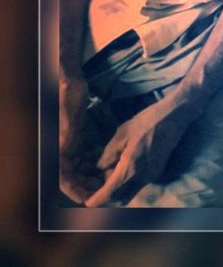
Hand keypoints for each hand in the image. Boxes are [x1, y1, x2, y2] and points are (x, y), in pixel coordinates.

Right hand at [59, 76, 103, 203]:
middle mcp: (60, 149)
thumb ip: (67, 132)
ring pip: (79, 169)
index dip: (76, 191)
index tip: (90, 200)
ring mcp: (68, 144)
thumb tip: (65, 149)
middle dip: (87, 187)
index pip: (64, 179)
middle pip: (73, 177)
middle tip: (106, 193)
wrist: (69, 79)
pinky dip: (94, 164)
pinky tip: (108, 167)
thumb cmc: (66, 93)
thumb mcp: (68, 113)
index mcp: (56, 148)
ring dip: (92, 177)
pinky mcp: (76, 138)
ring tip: (110, 182)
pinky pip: (84, 157)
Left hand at [84, 95, 192, 206]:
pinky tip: (124, 165)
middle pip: (120, 198)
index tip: (87, 202)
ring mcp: (152, 176)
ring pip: (130, 192)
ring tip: (110, 171)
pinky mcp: (158, 171)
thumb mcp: (122, 133)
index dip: (96, 200)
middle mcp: (142, 178)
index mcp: (130, 168)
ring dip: (118, 189)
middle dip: (107, 196)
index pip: (109, 193)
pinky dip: (129, 181)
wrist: (174, 116)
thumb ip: (109, 154)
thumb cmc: (147, 121)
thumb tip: (100, 168)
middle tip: (97, 183)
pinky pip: (139, 184)